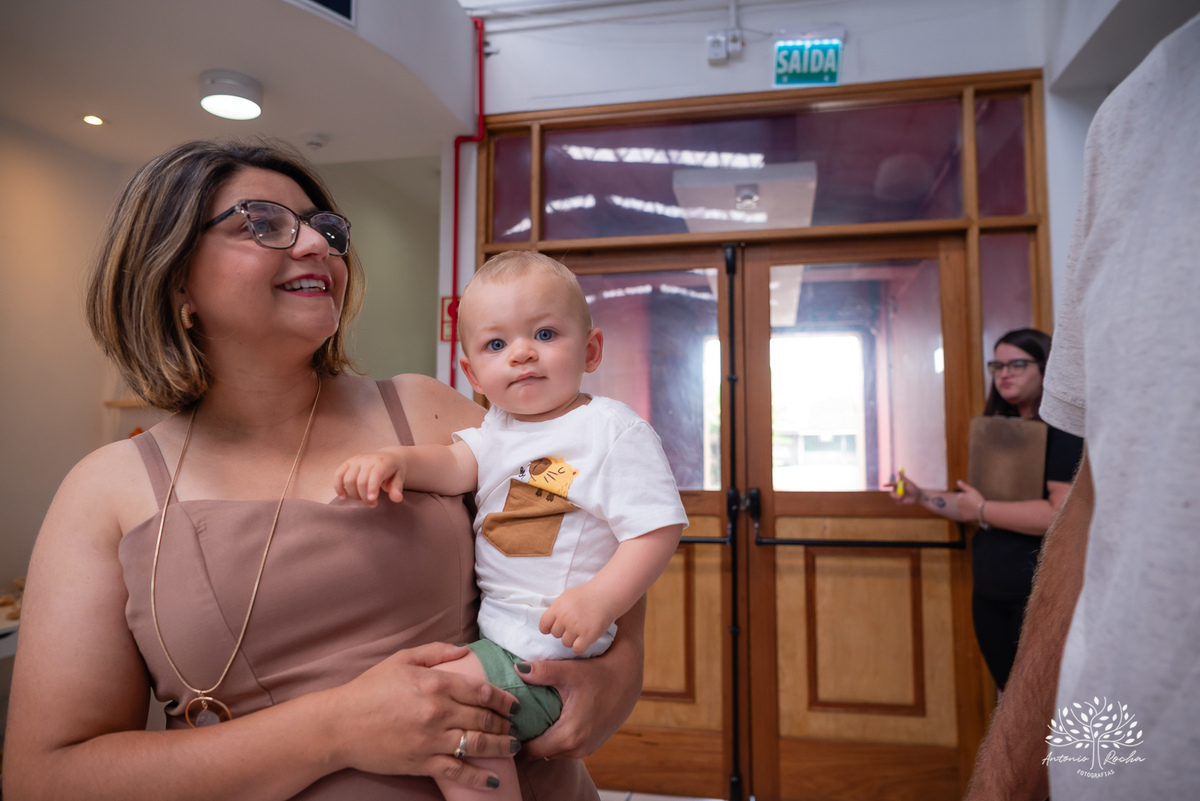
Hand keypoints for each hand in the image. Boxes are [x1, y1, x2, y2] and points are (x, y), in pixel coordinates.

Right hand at [324, 642, 519, 789]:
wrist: (339, 725)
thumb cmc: (368, 689)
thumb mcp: (402, 659)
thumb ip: (436, 651)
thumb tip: (465, 650)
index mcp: (435, 683)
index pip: (482, 691)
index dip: (503, 699)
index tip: (513, 704)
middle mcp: (438, 711)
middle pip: (484, 718)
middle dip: (505, 723)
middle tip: (515, 726)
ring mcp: (431, 739)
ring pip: (478, 744)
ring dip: (502, 747)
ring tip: (513, 747)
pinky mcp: (422, 762)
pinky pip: (458, 772)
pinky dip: (479, 778)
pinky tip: (493, 781)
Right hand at [334, 451, 405, 506]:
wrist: (388, 457)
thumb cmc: (394, 471)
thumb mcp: (400, 478)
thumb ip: (397, 488)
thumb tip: (397, 499)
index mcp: (382, 462)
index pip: (375, 475)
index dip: (372, 488)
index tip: (373, 501)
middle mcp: (367, 459)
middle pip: (360, 481)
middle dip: (365, 497)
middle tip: (372, 504)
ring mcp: (356, 460)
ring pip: (348, 480)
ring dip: (354, 495)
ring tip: (363, 500)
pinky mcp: (348, 463)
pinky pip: (338, 475)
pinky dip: (338, 487)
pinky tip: (343, 497)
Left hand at [521, 598, 645, 759]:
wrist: (629, 678)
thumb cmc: (600, 673)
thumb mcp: (570, 671)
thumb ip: (543, 672)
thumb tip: (518, 669)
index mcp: (569, 735)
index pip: (531, 750)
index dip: (517, 738)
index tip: (507, 724)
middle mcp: (577, 748)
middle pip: (541, 753)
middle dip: (528, 739)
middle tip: (515, 720)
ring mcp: (586, 749)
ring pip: (554, 751)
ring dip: (543, 739)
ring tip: (531, 719)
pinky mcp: (592, 745)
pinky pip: (566, 747)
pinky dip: (557, 738)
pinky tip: (552, 719)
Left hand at [539, 584, 616, 655]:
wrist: (605, 595)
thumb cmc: (586, 596)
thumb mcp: (566, 597)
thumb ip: (556, 610)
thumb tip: (548, 624)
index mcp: (558, 607)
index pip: (544, 625)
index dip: (548, 628)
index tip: (554, 628)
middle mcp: (565, 617)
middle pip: (555, 635)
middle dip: (563, 632)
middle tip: (574, 625)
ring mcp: (576, 627)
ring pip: (566, 643)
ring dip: (572, 639)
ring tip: (581, 630)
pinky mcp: (587, 635)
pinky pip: (577, 649)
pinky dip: (580, 647)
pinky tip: (584, 640)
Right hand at [885, 472, 922, 504]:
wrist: (917, 496)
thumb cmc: (913, 488)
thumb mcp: (908, 483)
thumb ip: (903, 478)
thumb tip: (898, 471)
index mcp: (898, 485)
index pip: (891, 484)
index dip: (887, 484)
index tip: (883, 485)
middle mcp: (896, 491)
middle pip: (891, 493)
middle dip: (895, 496)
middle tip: (900, 497)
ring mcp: (897, 496)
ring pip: (894, 498)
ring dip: (898, 499)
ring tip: (903, 498)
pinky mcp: (899, 501)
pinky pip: (897, 503)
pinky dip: (901, 502)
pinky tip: (905, 501)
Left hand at [954, 480, 983, 521]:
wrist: (982, 510)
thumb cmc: (978, 499)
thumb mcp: (971, 490)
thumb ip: (964, 486)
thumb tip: (958, 481)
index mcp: (959, 497)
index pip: (963, 496)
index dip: (969, 497)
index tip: (974, 498)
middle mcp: (958, 504)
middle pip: (963, 503)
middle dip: (967, 503)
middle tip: (975, 503)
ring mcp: (960, 511)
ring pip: (964, 509)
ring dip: (968, 508)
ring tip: (975, 508)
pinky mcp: (963, 517)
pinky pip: (966, 515)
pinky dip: (969, 514)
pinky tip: (974, 513)